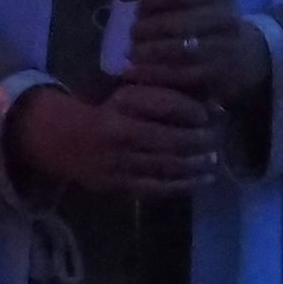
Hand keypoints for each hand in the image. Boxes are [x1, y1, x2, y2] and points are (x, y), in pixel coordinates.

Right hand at [11, 77, 229, 202]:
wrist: (63, 140)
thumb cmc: (104, 111)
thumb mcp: (129, 95)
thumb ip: (163, 98)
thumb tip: (206, 108)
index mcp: (121, 113)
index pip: (165, 112)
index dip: (192, 116)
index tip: (211, 118)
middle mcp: (119, 142)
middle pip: (169, 144)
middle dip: (199, 143)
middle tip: (218, 142)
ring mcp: (118, 168)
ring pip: (165, 168)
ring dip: (195, 166)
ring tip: (214, 162)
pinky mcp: (119, 187)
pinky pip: (156, 189)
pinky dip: (182, 185)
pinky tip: (200, 181)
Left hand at [121, 0, 267, 114]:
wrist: (243, 57)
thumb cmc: (202, 21)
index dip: (152, 1)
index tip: (139, 9)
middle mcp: (228, 19)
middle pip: (178, 24)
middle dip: (147, 30)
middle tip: (133, 35)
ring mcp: (226, 50)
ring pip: (180, 52)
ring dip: (149, 53)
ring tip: (133, 53)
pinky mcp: (219, 76)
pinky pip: (182, 76)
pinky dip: (155, 74)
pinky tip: (138, 72)